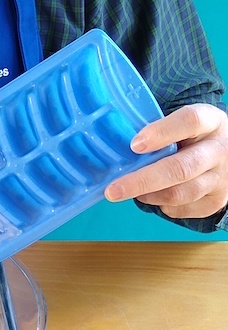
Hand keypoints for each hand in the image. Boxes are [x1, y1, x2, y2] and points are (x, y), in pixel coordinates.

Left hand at [104, 103, 227, 218]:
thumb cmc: (192, 136)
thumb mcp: (181, 123)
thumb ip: (155, 129)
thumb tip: (112, 141)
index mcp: (211, 122)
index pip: (191, 121)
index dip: (162, 132)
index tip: (134, 145)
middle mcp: (220, 150)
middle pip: (180, 168)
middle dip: (142, 181)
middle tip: (113, 190)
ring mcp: (221, 179)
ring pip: (180, 193)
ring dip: (148, 195)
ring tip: (127, 190)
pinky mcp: (215, 201)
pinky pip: (181, 209)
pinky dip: (160, 205)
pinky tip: (151, 195)